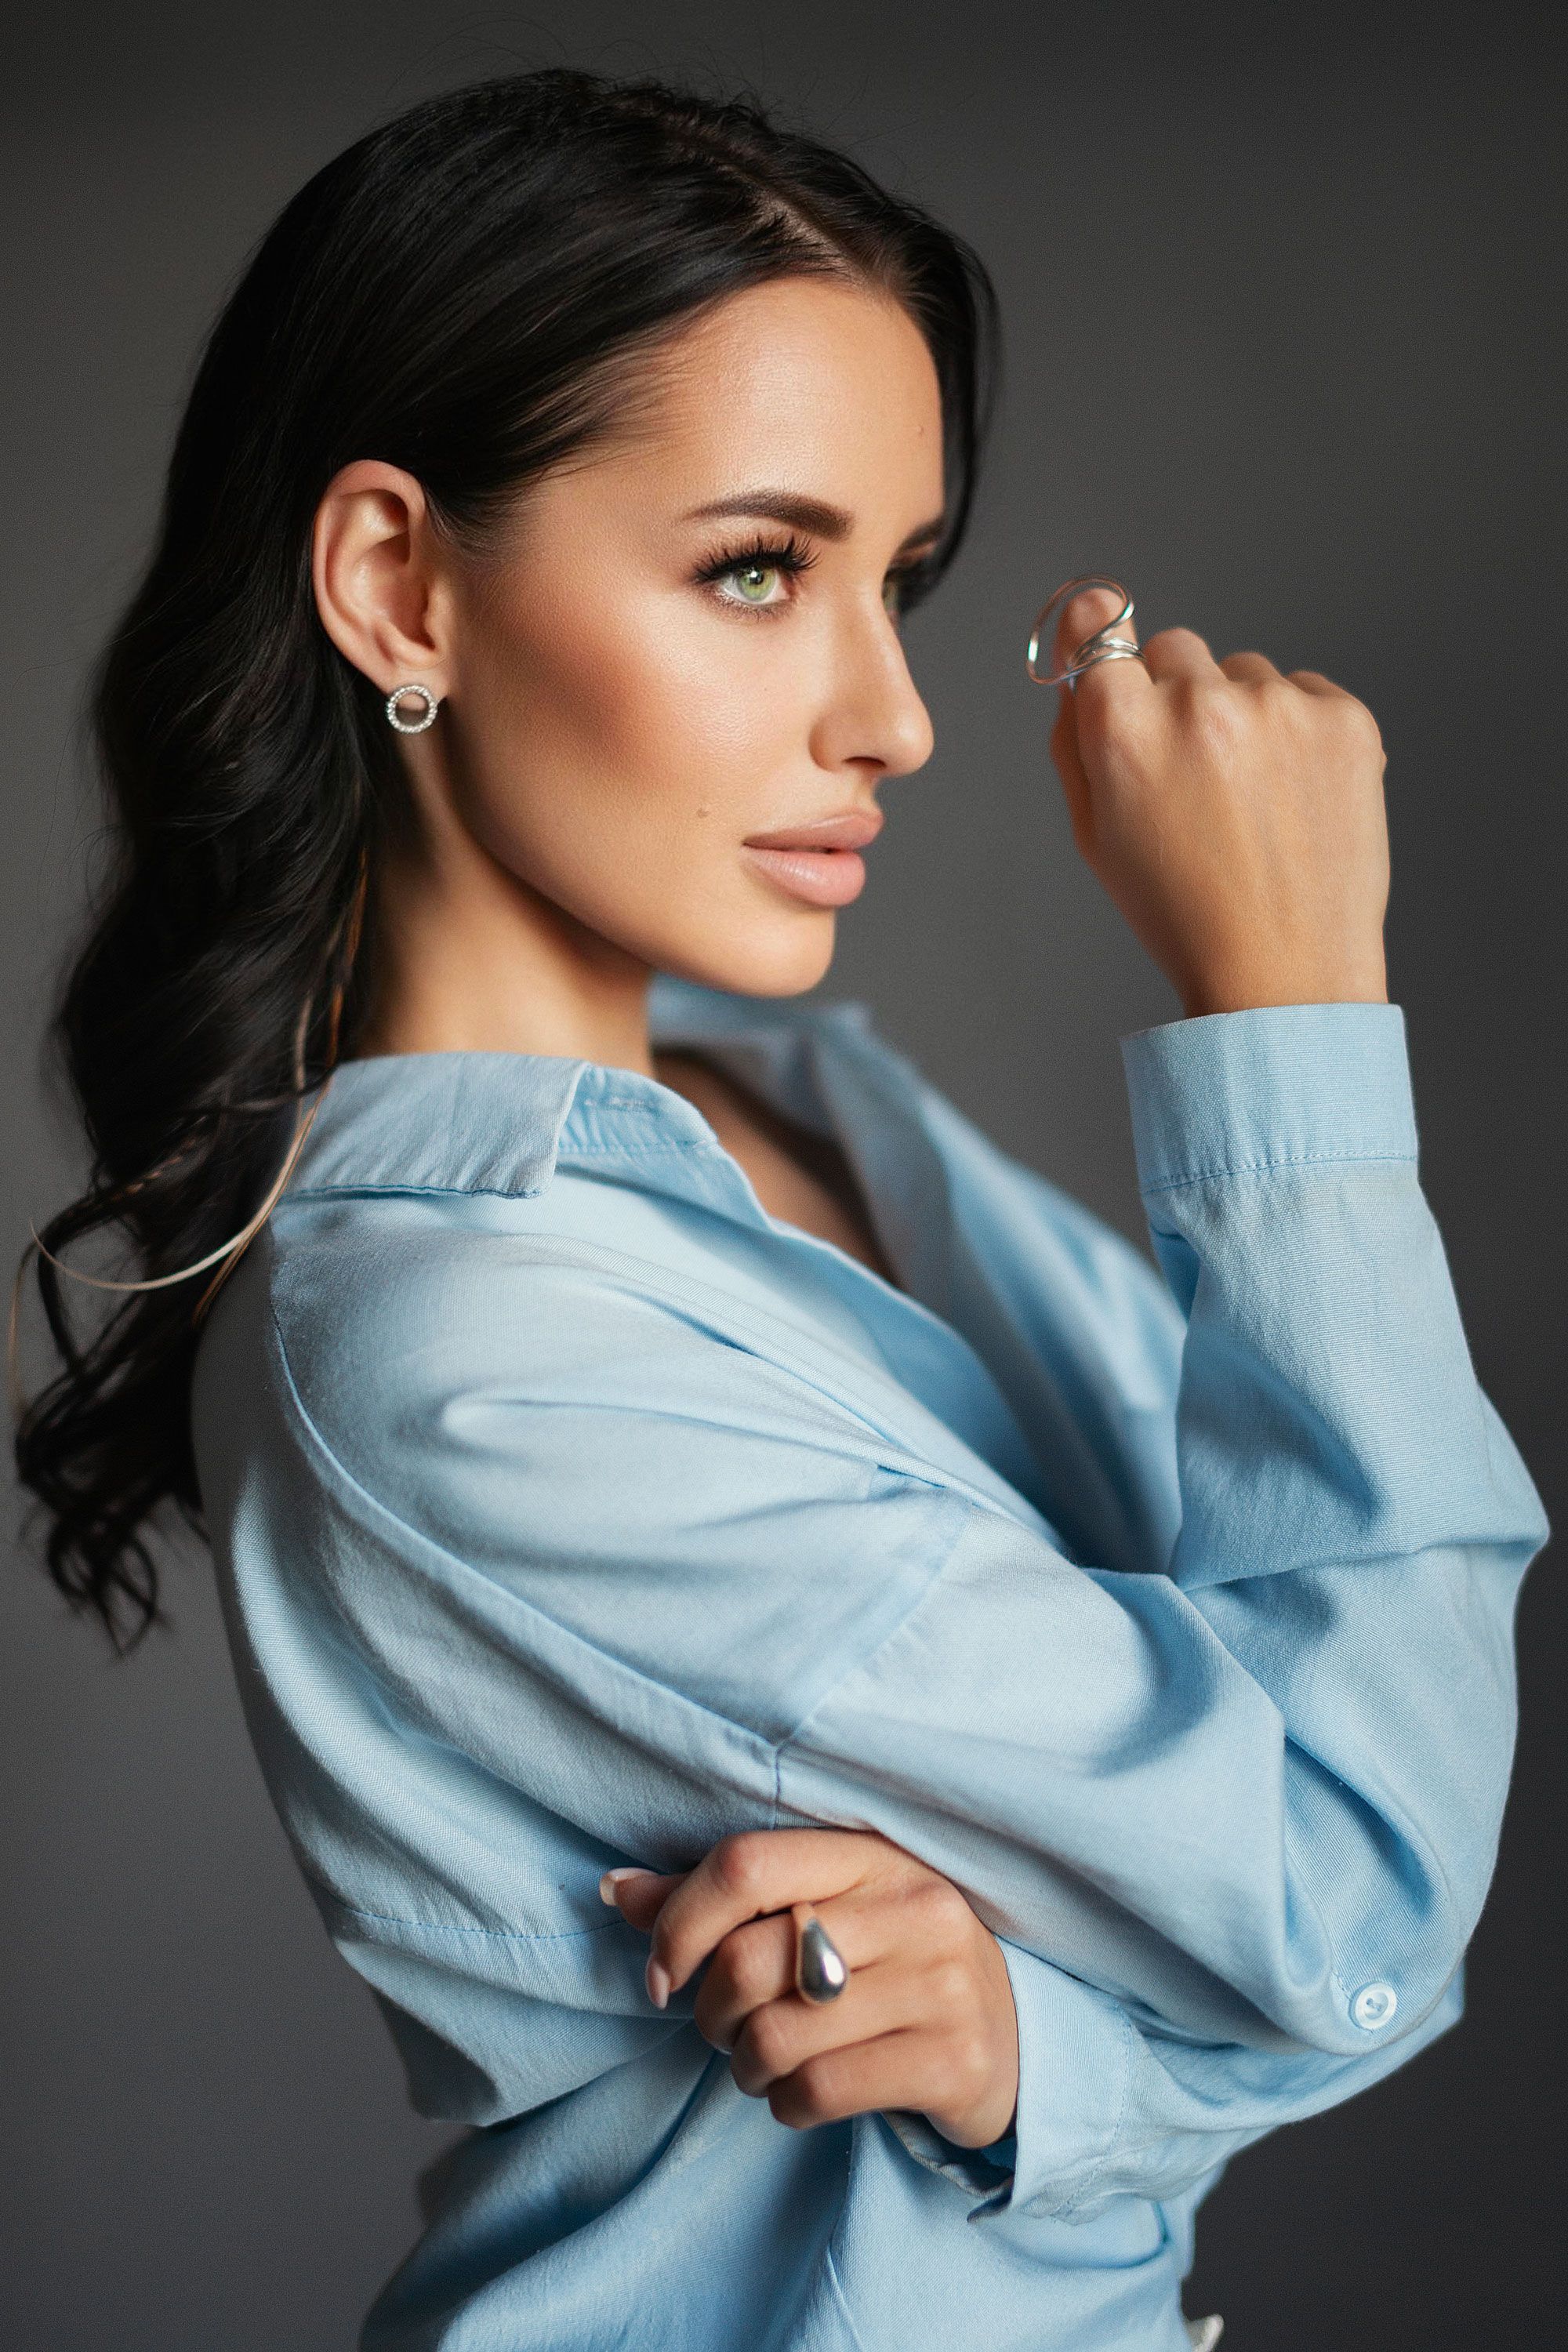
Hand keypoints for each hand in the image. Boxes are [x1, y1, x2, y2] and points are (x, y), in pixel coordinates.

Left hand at [601, 1829, 1018, 2149]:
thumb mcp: (822, 1910)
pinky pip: (821, 2091)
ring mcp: (940, 1983)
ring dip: (746, 2066)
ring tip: (764, 2062)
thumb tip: (615, 1889)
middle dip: (709, 2012)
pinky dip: (786, 2104)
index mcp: (871, 1853)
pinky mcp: (953, 2059)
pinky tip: (800, 2095)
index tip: (661, 1974)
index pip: (745, 1865)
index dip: (679, 1924)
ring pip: (777, 2034)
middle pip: (749, 1960)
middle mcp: (913, 1906)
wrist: (1014, 2036)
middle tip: (723, 2029)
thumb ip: (721, 1899)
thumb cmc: (890, 1965)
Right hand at [1047, 586, 1390, 1017]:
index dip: (1098, 634)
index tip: (1103, 632)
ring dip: (1241, 715)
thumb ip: (1075, 740)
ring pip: (1243, 671)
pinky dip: (1297, 733)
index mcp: (1126, 731)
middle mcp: (1202, 704)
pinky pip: (1305, 692)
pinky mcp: (1344, 718)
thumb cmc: (1182, 914)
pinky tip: (1291, 798)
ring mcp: (1280, 707)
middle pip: (1173, 648)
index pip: (1098, 626)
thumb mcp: (1095, 835)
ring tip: (1250, 800)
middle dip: (1173, 694)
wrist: (1284, 972)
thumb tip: (1081, 670)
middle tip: (1191, 773)